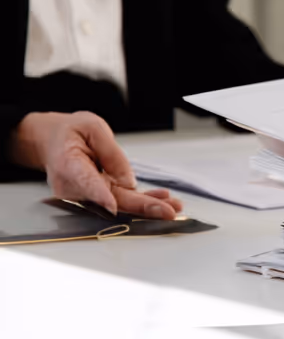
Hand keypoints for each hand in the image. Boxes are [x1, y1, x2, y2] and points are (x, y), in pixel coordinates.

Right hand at [9, 112, 182, 219]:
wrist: (55, 141)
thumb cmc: (71, 132)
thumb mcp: (93, 128)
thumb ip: (111, 153)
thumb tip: (128, 181)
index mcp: (69, 165)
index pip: (85, 182)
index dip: (99, 195)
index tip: (111, 205)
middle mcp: (76, 186)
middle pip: (112, 199)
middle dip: (141, 206)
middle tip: (167, 211)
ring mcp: (87, 194)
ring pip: (121, 203)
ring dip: (148, 206)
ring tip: (173, 207)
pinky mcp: (99, 195)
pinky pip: (122, 199)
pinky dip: (143, 200)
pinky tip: (163, 200)